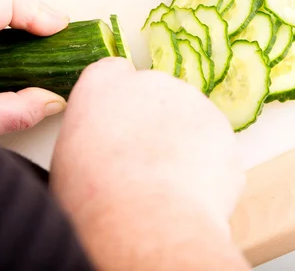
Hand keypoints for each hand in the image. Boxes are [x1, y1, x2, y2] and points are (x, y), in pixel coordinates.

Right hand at [50, 58, 248, 269]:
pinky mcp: (224, 129)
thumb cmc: (94, 197)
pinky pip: (213, 145)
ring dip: (180, 143)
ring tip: (165, 184)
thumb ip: (89, 134)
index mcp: (103, 83)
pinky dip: (205, 165)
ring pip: (187, 118)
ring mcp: (192, 102)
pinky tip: (188, 192)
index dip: (118, 101)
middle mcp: (150, 81)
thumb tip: (101, 146)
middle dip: (152, 121)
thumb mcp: (70, 156)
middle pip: (154, 94)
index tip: (118, 125)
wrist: (145, 222)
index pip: (113, 73)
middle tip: (141, 162)